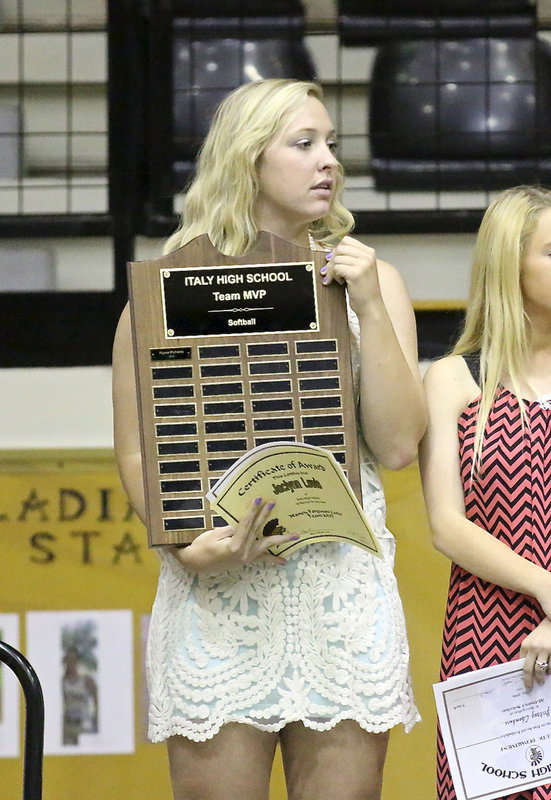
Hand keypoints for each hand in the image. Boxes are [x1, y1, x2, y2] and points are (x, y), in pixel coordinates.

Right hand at [170, 498, 297, 573]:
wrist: (196, 564)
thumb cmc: (201, 547)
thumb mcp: (215, 534)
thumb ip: (231, 529)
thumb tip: (243, 522)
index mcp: (235, 545)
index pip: (246, 524)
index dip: (252, 510)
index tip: (258, 499)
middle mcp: (244, 553)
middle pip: (257, 530)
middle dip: (265, 515)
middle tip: (273, 503)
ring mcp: (247, 557)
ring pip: (266, 544)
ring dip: (280, 539)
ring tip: (295, 535)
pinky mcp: (247, 559)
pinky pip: (262, 559)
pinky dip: (273, 559)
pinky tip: (284, 561)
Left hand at [320, 235, 381, 317]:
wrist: (371, 306)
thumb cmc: (364, 289)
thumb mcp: (361, 269)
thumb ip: (350, 258)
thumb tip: (330, 253)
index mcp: (369, 253)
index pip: (347, 240)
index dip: (337, 250)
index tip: (334, 261)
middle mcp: (367, 256)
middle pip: (340, 248)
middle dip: (332, 260)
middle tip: (332, 272)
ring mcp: (362, 264)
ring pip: (336, 258)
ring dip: (333, 270)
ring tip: (339, 279)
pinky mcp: (355, 273)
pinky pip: (336, 268)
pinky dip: (335, 276)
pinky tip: (341, 282)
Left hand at [519, 618, 550, 688]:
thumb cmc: (540, 635)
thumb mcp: (530, 641)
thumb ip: (527, 653)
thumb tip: (525, 671)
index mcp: (525, 646)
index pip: (522, 664)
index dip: (523, 676)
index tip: (525, 684)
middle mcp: (534, 648)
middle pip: (530, 669)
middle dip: (530, 681)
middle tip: (530, 688)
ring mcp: (545, 650)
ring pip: (542, 670)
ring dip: (542, 677)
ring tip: (542, 681)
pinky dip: (550, 671)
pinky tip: (549, 672)